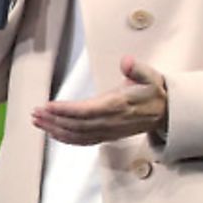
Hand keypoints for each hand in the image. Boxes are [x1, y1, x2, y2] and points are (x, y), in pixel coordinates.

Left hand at [32, 56, 168, 145]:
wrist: (166, 112)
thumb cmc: (153, 92)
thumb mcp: (150, 75)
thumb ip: (137, 69)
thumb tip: (127, 62)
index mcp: (118, 105)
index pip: (86, 111)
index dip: (65, 110)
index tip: (48, 105)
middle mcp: (111, 121)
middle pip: (77, 125)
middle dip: (54, 120)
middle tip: (35, 113)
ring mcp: (108, 131)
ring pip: (78, 135)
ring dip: (55, 130)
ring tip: (37, 122)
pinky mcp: (107, 135)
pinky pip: (83, 141)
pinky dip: (66, 139)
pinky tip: (52, 133)